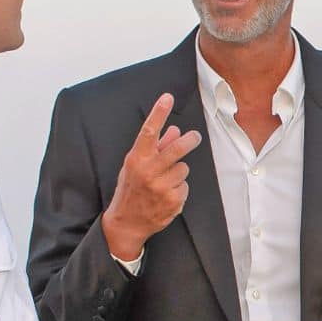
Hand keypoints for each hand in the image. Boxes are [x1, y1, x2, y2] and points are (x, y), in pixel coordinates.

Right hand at [99, 94, 201, 261]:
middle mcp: (148, 172)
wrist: (126, 222)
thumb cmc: (130, 190)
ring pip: (183, 168)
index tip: (167, 98)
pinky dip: (179, 189)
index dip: (159, 113)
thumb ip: (154, 149)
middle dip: (190, 140)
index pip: (149, 132)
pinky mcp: (173, 201)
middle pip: (177, 149)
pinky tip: (166, 195)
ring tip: (163, 182)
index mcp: (136, 159)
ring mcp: (161, 187)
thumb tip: (173, 130)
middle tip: (195, 136)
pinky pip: (185, 186)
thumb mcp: (135, 166)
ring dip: (178, 172)